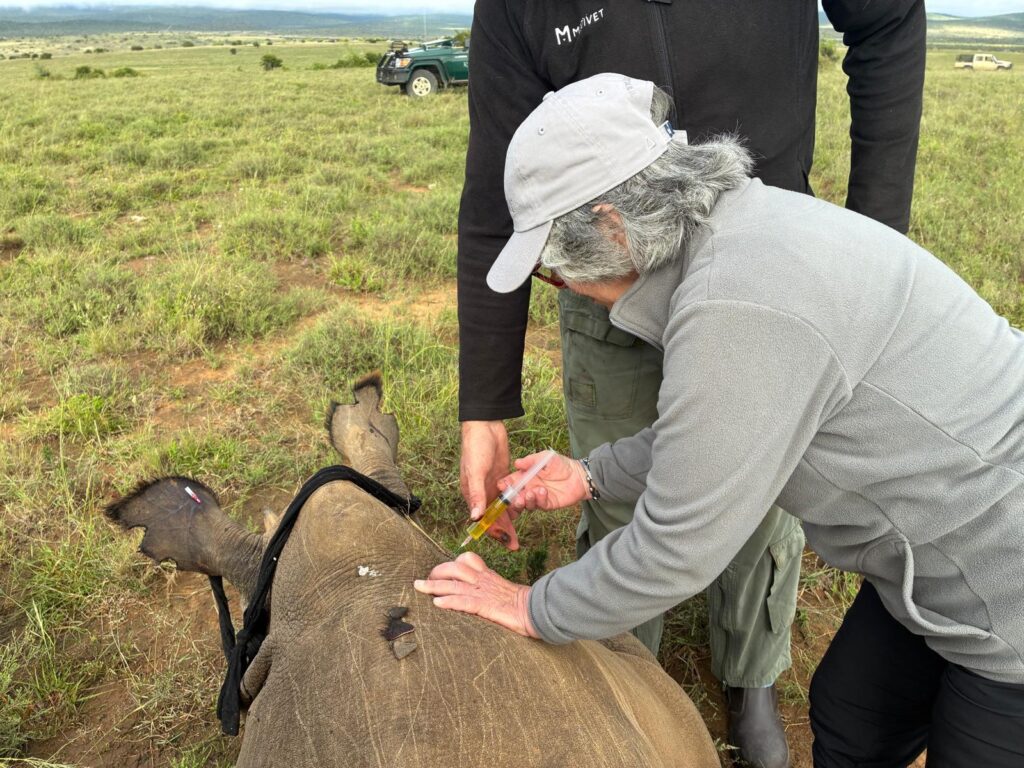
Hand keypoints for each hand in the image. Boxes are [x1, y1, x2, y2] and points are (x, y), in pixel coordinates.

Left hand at [414, 552, 537, 637]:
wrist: (537, 610)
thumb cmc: (523, 604)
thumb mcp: (504, 591)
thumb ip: (491, 588)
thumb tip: (481, 593)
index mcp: (488, 576)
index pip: (468, 560)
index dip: (452, 562)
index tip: (441, 570)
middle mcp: (483, 580)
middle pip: (455, 568)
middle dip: (437, 572)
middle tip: (424, 580)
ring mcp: (483, 592)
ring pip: (454, 583)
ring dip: (434, 585)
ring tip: (420, 587)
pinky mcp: (485, 606)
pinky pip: (464, 601)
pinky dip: (449, 601)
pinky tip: (437, 604)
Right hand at [460, 420, 518, 549]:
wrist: (486, 427)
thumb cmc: (475, 448)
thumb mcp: (476, 471)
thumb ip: (477, 493)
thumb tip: (475, 517)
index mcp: (472, 494)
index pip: (482, 519)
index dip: (493, 532)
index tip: (505, 543)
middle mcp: (482, 493)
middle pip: (494, 518)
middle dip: (504, 532)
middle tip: (515, 545)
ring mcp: (493, 486)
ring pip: (503, 509)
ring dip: (511, 520)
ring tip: (519, 535)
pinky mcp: (504, 479)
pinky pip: (510, 496)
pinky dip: (516, 504)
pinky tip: (524, 513)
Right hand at [500, 451, 589, 511]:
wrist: (579, 475)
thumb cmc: (561, 464)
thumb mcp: (545, 458)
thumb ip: (531, 460)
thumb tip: (516, 463)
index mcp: (526, 476)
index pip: (512, 482)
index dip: (505, 484)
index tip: (502, 485)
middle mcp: (529, 488)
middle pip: (516, 496)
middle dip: (513, 497)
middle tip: (516, 496)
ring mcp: (538, 497)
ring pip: (526, 503)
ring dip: (526, 500)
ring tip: (530, 493)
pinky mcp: (547, 504)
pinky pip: (540, 505)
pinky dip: (539, 499)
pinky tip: (543, 492)